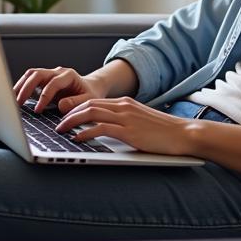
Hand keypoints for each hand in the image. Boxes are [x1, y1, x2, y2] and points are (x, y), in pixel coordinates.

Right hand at [13, 66, 106, 114]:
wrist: (89, 88)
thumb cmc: (89, 94)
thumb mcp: (89, 100)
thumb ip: (76, 103)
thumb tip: (61, 106)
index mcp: (69, 75)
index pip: (53, 83)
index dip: (44, 96)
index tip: (38, 110)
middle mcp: (57, 72)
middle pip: (37, 74)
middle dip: (26, 88)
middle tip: (18, 103)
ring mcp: (49, 75)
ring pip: (31, 74)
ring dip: (20, 86)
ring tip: (12, 101)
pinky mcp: (43, 81)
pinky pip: (29, 80)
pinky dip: (21, 88)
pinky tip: (16, 99)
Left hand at [54, 97, 193, 156]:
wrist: (184, 134)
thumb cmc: (164, 132)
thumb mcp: (140, 122)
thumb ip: (124, 122)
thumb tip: (107, 129)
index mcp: (125, 103)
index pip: (94, 101)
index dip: (76, 108)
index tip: (65, 116)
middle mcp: (123, 106)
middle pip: (88, 104)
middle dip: (69, 113)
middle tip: (57, 123)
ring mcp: (126, 117)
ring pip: (91, 113)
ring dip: (72, 122)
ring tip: (61, 130)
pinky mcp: (129, 131)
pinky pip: (101, 128)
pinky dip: (85, 132)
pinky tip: (77, 139)